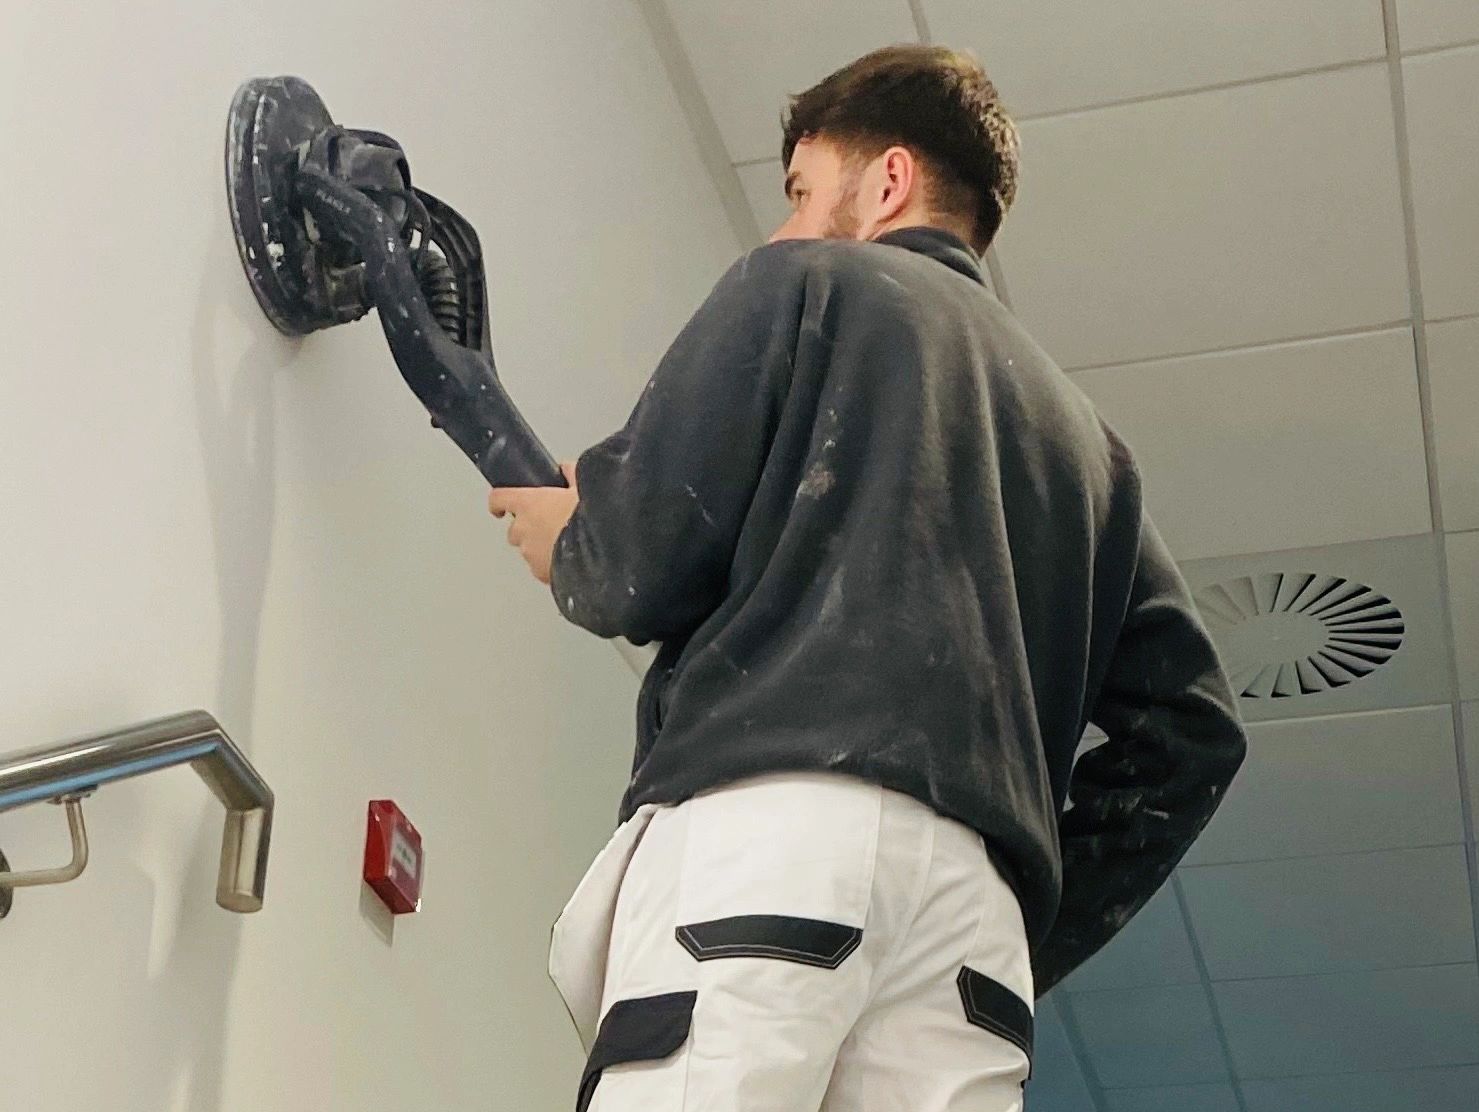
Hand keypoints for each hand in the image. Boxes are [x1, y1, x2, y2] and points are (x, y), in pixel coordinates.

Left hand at [487, 462, 580, 584]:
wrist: (605, 549)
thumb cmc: (592, 516)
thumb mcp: (583, 486)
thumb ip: (570, 474)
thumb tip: (567, 470)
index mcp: (529, 503)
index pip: (499, 499)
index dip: (499, 502)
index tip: (500, 507)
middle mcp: (524, 529)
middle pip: (514, 529)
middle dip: (527, 529)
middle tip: (550, 525)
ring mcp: (530, 554)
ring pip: (527, 550)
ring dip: (539, 547)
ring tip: (564, 544)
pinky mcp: (541, 573)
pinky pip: (541, 568)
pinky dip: (550, 565)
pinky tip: (569, 560)